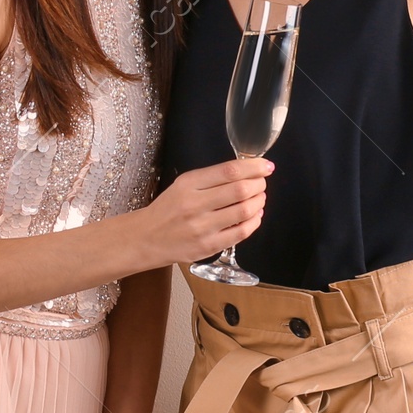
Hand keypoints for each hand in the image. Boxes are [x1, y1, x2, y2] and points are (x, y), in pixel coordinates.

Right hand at [143, 159, 271, 266]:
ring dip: (259, 202)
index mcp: (189, 184)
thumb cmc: (168, 209)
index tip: (266, 166)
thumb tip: (247, 171)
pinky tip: (255, 216)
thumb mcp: (183, 185)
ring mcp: (202, 227)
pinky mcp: (209, 246)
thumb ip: (211, 178)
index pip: (229, 171)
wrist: (146, 238)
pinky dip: (254, 222)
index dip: (253, 167)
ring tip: (259, 198)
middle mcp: (195, 204)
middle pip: (240, 190)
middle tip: (262, 183)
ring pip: (244, 211)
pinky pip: (241, 232)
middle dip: (259, 184)